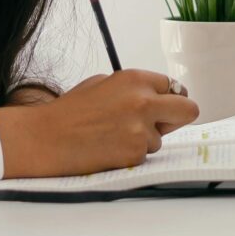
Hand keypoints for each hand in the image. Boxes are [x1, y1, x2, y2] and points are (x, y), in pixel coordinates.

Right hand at [0, 70, 198, 177]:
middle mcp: (143, 101)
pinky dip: (130, 155)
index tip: (164, 105)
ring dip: (144, 140)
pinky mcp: (135, 153)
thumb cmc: (69, 112)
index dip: (168, 98)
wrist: (46, 138)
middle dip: (180, 117)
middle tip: (165, 123)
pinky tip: (108, 149)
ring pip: (161, 139)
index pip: (174, 86)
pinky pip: (145, 156)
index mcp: (135, 79)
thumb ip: (133, 89)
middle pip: (189, 110)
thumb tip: (156, 98)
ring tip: (113, 137)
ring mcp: (141, 129)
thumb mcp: (102, 84)